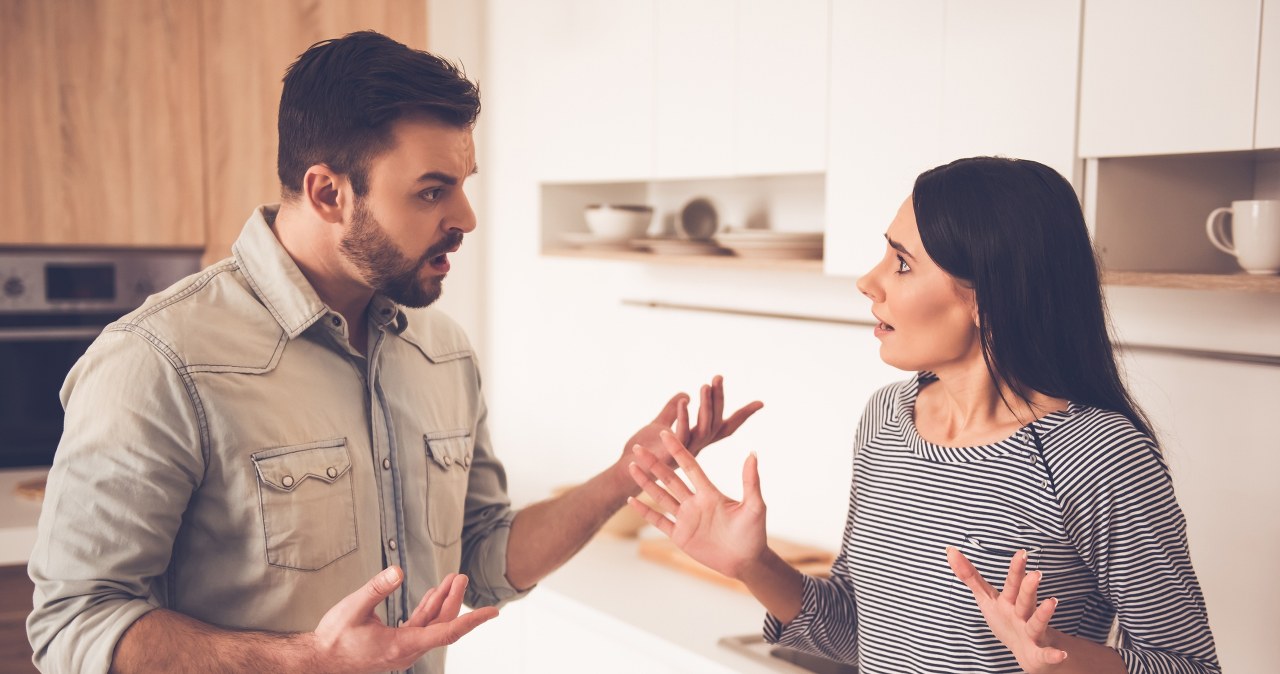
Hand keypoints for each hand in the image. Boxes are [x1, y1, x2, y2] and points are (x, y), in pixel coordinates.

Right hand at [311, 567, 497, 672]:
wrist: (318, 661)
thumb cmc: (333, 638)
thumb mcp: (353, 609)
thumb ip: (376, 588)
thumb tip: (398, 570)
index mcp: (402, 645)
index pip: (446, 632)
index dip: (471, 620)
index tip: (492, 612)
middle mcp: (407, 651)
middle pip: (442, 625)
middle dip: (454, 600)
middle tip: (461, 576)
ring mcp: (402, 650)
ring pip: (432, 626)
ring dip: (442, 603)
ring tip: (452, 579)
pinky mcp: (395, 646)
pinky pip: (420, 628)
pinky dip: (428, 610)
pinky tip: (432, 594)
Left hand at [624, 375, 763, 462]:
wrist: (626, 474)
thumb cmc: (645, 452)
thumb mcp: (659, 425)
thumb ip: (671, 410)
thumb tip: (684, 395)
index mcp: (699, 441)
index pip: (726, 425)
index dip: (743, 415)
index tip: (761, 403)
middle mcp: (697, 448)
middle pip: (714, 421)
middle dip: (718, 399)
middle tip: (718, 377)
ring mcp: (686, 453)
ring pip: (702, 427)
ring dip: (704, 406)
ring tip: (704, 386)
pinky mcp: (671, 456)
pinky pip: (681, 435)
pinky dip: (682, 417)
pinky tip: (682, 401)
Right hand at [627, 430, 767, 579]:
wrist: (746, 561)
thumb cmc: (754, 533)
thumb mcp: (755, 506)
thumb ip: (751, 481)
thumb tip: (753, 453)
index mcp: (710, 493)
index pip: (690, 467)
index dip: (678, 450)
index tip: (666, 433)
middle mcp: (695, 502)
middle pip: (670, 478)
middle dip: (654, 463)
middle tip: (638, 447)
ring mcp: (686, 518)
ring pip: (661, 496)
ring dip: (646, 482)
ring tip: (631, 467)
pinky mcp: (680, 536)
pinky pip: (659, 521)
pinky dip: (645, 511)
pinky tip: (631, 500)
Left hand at [946, 547, 1067, 671]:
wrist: (1028, 651)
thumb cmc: (1006, 618)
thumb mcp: (986, 597)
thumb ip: (970, 575)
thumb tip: (950, 550)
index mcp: (1010, 600)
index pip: (1012, 582)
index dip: (1015, 569)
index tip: (1021, 553)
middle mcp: (1022, 613)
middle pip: (1024, 599)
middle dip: (1029, 587)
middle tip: (1036, 573)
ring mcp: (1031, 632)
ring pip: (1037, 623)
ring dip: (1043, 614)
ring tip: (1052, 602)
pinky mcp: (1037, 652)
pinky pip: (1045, 654)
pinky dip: (1053, 655)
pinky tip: (1060, 654)